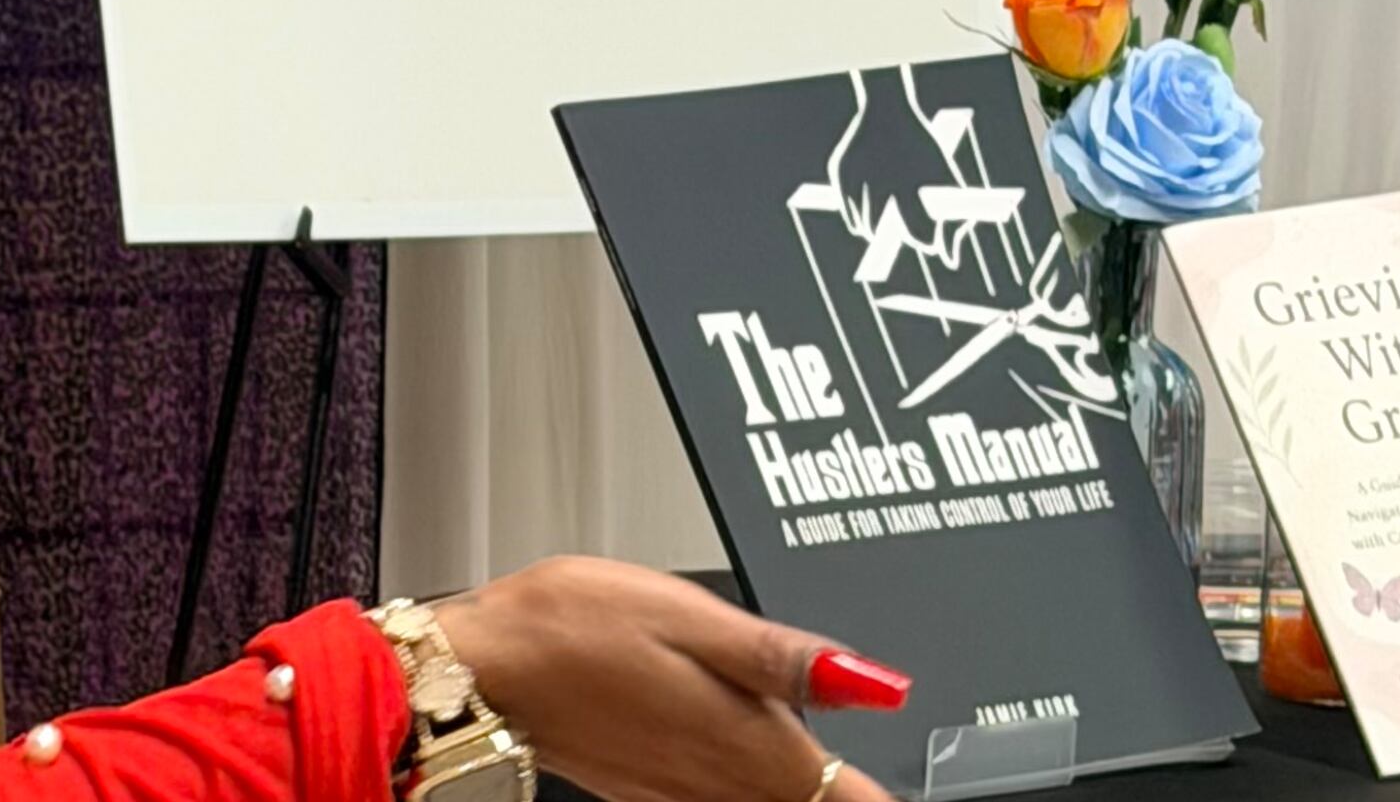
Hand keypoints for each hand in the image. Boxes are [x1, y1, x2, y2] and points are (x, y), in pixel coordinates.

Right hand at [433, 557, 905, 801]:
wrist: (485, 666)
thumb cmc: (573, 628)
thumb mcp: (692, 615)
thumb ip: (787, 656)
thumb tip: (878, 682)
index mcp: (746, 738)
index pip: (849, 796)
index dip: (884, 798)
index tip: (915, 793)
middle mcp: (720, 781)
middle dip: (852, 798)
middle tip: (892, 786)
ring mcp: (684, 791)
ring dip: (810, 797)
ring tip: (846, 782)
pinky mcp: (652, 787)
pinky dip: (760, 796)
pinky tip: (766, 776)